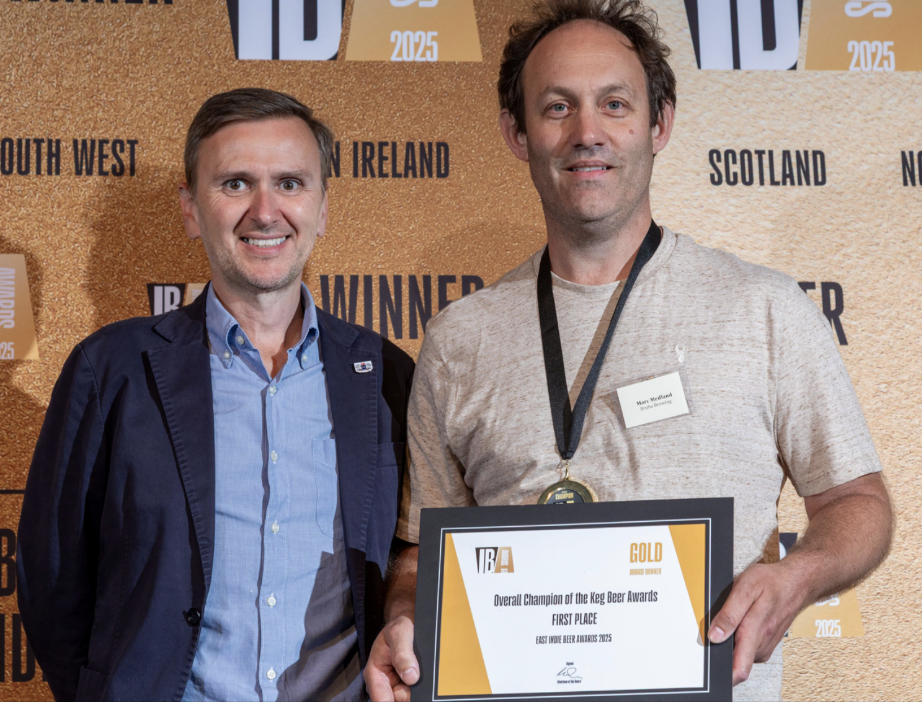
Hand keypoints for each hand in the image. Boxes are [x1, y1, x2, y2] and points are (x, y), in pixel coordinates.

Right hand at [364, 615, 418, 701]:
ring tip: (418, 670)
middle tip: (415, 676)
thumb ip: (402, 653)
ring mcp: (396, 687)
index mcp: (374, 674)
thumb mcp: (399, 633)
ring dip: (416, 689)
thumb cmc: (400, 627)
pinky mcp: (407, 687)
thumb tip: (411, 677)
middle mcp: (383, 684)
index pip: (381, 699)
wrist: (410, 625)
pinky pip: (416, 692)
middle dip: (408, 692)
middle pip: (397, 700)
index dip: (394, 699)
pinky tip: (421, 674)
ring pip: (408, 697)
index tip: (407, 692)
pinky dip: (421, 686)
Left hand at [707, 562, 806, 685]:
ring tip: (731, 621)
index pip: (739, 670)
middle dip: (722, 649)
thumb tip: (715, 636)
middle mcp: (761, 644)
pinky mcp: (766, 644)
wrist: (796, 583)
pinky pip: (747, 648)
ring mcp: (765, 646)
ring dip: (731, 642)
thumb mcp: (745, 588)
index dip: (723, 673)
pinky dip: (740, 638)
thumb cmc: (772, 582)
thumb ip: (729, 614)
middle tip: (718, 628)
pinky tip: (741, 623)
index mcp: (754, 632)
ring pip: (740, 655)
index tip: (711, 664)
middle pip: (735, 662)